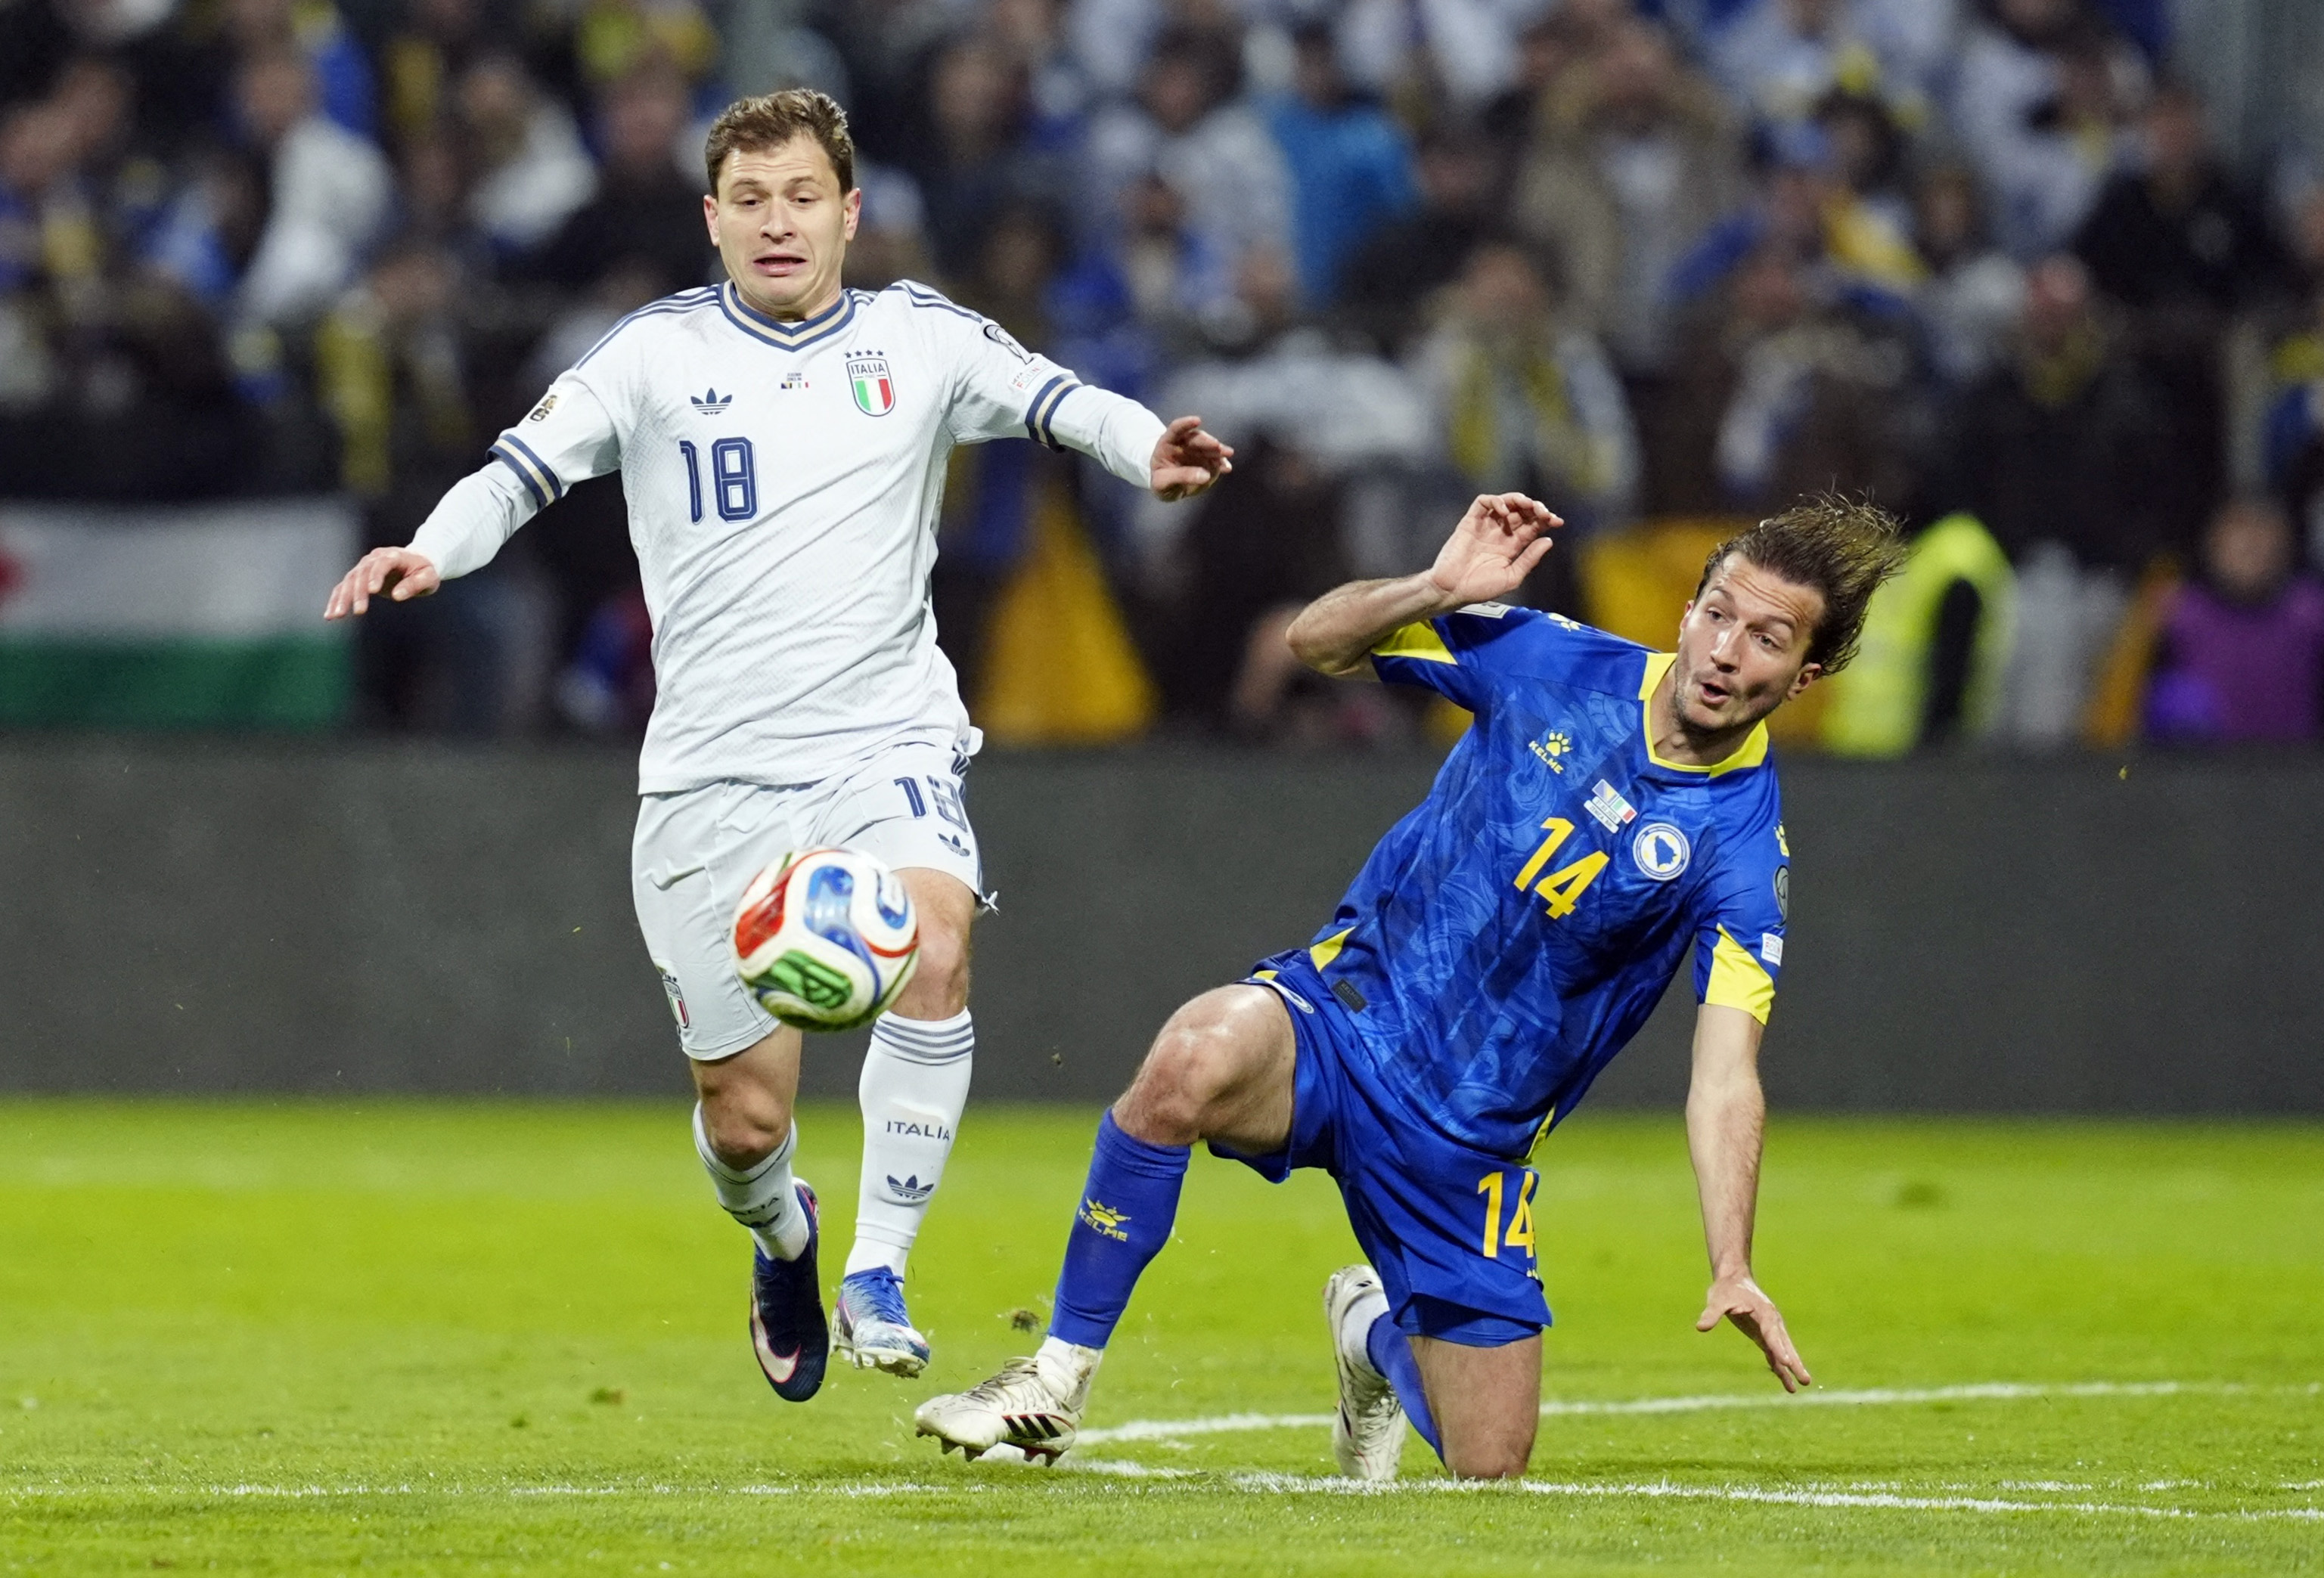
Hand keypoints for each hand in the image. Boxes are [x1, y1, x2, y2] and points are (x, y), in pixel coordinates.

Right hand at [324, 547, 439, 619]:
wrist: (415, 563)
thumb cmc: (425, 571)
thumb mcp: (428, 578)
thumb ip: (414, 585)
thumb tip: (397, 596)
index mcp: (393, 556)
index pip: (381, 564)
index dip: (376, 576)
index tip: (373, 591)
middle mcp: (374, 559)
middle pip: (361, 573)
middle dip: (358, 593)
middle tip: (359, 612)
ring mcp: (363, 567)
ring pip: (348, 581)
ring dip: (342, 598)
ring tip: (336, 616)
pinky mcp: (358, 577)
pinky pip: (343, 587)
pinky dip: (336, 600)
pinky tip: (330, 615)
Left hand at [1150, 414, 1233, 501]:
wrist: (1169, 488)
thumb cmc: (1161, 481)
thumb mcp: (1162, 482)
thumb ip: (1181, 477)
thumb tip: (1206, 475)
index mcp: (1168, 443)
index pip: (1176, 429)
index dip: (1186, 424)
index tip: (1197, 421)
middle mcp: (1184, 443)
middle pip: (1196, 439)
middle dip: (1207, 441)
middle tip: (1217, 446)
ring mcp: (1198, 451)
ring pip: (1209, 447)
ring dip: (1219, 450)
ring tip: (1228, 454)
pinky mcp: (1208, 461)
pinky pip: (1216, 461)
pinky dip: (1222, 463)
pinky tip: (1227, 468)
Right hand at [1424, 494, 1561, 606]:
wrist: (1452, 590)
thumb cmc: (1479, 589)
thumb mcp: (1511, 577)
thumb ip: (1529, 559)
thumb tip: (1548, 540)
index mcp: (1512, 546)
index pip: (1533, 526)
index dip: (1546, 520)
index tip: (1558, 521)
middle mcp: (1500, 533)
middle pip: (1522, 512)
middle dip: (1535, 508)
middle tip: (1543, 512)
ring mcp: (1485, 526)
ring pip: (1505, 503)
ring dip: (1518, 500)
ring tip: (1527, 505)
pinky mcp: (1470, 522)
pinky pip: (1482, 503)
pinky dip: (1495, 501)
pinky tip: (1504, 510)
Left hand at [1696, 1273, 1812, 1391]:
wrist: (1734, 1280)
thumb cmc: (1726, 1289)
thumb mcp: (1717, 1299)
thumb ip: (1711, 1313)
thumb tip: (1701, 1327)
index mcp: (1764, 1312)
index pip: (1772, 1333)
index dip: (1778, 1348)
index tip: (1786, 1362)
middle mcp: (1772, 1322)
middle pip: (1784, 1345)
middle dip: (1794, 1362)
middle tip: (1805, 1380)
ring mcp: (1770, 1330)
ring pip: (1783, 1350)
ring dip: (1793, 1367)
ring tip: (1804, 1384)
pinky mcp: (1764, 1336)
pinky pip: (1774, 1354)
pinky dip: (1781, 1367)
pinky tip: (1788, 1383)